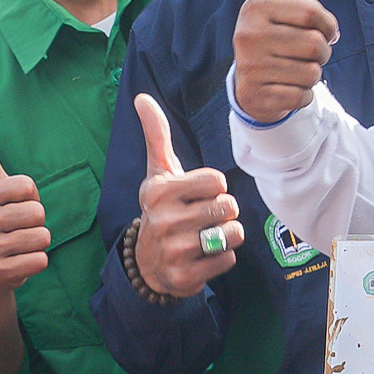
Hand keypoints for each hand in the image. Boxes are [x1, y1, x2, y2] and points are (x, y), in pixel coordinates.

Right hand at [0, 130, 55, 303]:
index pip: (28, 186)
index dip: (29, 196)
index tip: (14, 206)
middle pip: (38, 212)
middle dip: (35, 221)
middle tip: (17, 228)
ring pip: (42, 236)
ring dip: (37, 242)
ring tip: (19, 244)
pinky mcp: (2, 273)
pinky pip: (41, 260)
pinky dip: (36, 261)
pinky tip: (20, 261)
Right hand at [128, 98, 242, 297]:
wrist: (147, 263)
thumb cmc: (162, 209)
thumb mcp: (158, 173)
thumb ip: (156, 135)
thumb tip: (141, 97)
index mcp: (160, 191)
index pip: (218, 181)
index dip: (214, 188)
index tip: (197, 195)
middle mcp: (163, 220)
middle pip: (228, 206)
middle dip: (223, 212)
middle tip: (203, 218)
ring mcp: (173, 250)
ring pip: (232, 233)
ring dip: (227, 235)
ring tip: (206, 236)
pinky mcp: (185, 276)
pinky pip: (228, 259)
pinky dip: (222, 258)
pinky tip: (203, 256)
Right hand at [229, 0, 343, 125]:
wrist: (253, 79)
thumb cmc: (279, 29)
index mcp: (257, 6)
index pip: (314, 14)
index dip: (328, 25)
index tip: (321, 30)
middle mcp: (247, 34)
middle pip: (316, 45)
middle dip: (322, 52)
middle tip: (306, 52)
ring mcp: (249, 67)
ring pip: (312, 73)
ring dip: (313, 74)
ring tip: (295, 67)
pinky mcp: (255, 95)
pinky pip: (302, 96)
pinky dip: (302, 95)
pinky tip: (287, 86)